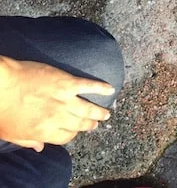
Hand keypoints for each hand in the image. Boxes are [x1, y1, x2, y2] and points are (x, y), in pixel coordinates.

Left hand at [0, 57, 114, 151]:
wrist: (1, 84)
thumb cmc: (2, 109)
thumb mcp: (10, 133)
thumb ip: (28, 142)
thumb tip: (39, 148)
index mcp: (44, 131)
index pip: (66, 137)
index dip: (72, 135)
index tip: (74, 132)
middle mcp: (58, 118)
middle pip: (80, 124)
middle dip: (89, 125)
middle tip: (96, 124)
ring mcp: (64, 100)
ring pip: (88, 109)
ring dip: (99, 112)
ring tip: (107, 113)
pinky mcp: (67, 83)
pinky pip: (88, 86)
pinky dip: (101, 88)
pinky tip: (110, 89)